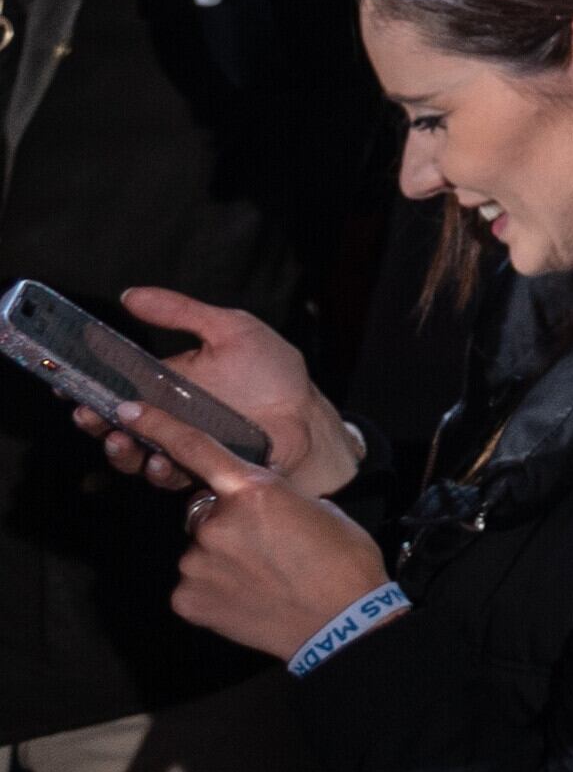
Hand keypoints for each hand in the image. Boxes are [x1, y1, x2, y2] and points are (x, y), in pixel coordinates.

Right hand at [75, 292, 359, 498]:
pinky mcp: (199, 470)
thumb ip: (180, 312)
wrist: (307, 413)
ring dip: (119, 450)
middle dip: (94, 421)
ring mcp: (180, 446)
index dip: (86, 387)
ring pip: (133, 455)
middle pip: (113, 423)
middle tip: (88, 413)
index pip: (114, 386)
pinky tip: (158, 460)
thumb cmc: (271, 372)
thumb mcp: (228, 330)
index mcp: (164, 384)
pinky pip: (169, 477)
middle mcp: (165, 418)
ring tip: (118, 437)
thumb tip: (131, 294)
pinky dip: (158, 470)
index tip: (66, 383)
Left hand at [108, 392, 387, 660]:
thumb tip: (249, 505)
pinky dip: (215, 588)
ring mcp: (196, 563)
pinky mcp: (187, 598)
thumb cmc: (342, 560)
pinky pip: (193, 583)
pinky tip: (247, 597)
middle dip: (227, 521)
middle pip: (205, 511)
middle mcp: (215, 523)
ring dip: (223, 557)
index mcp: (253, 491)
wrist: (343, 621)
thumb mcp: (314, 508)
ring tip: (264, 577)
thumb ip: (270, 498)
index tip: (128, 412)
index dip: (159, 426)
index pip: (196, 449)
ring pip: (200, 550)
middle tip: (268, 546)